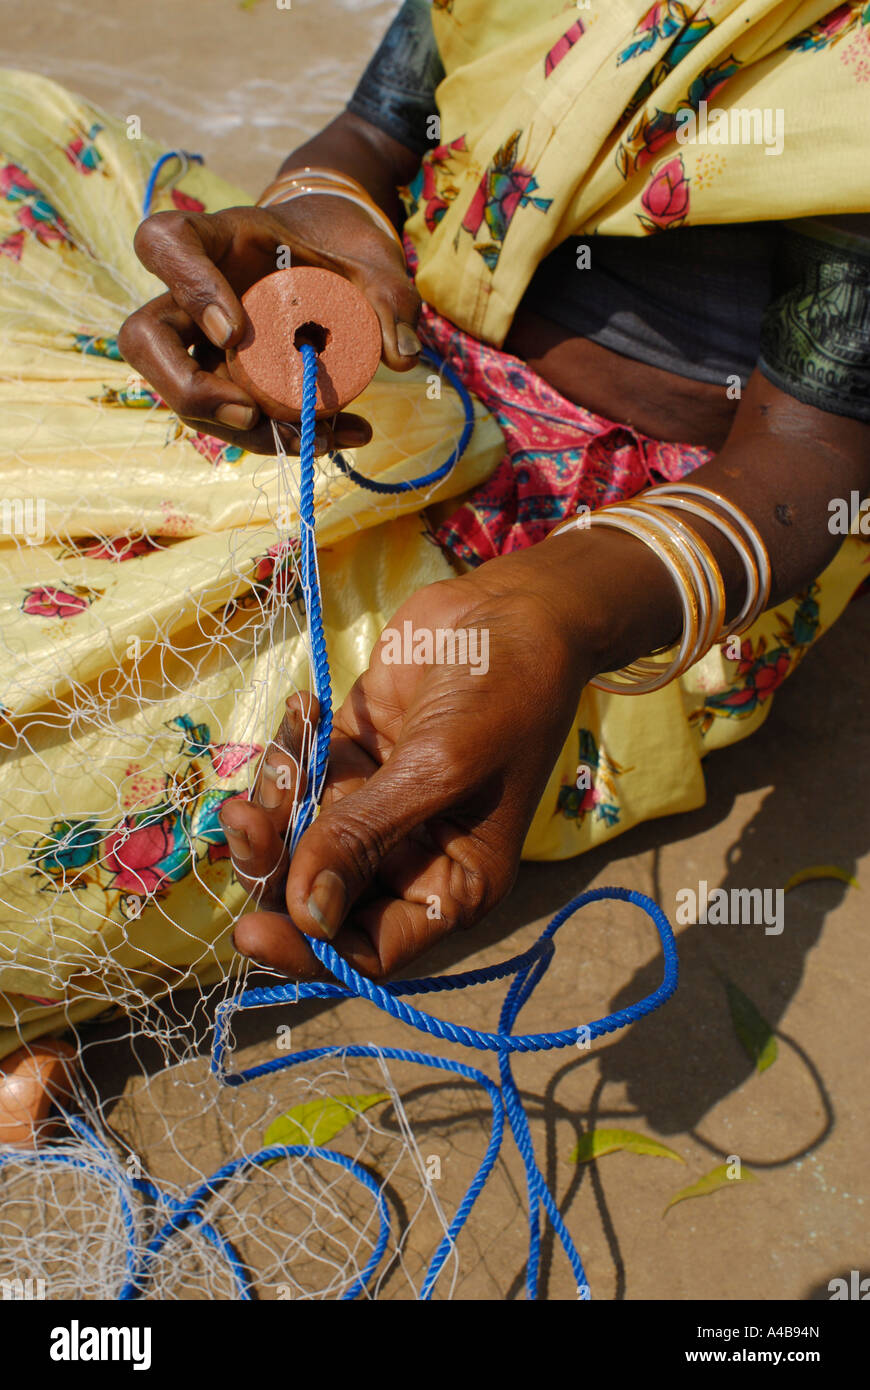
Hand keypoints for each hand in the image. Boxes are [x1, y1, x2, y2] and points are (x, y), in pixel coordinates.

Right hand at [118, 195, 420, 454]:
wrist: (342, 266)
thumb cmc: (348, 255)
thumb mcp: (378, 270)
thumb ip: (393, 303)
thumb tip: (401, 358)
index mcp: (221, 241)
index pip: (165, 244)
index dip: (188, 288)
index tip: (235, 332)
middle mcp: (196, 295)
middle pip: (145, 338)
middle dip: (188, 389)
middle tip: (249, 413)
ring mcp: (203, 343)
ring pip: (183, 394)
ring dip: (240, 432)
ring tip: (312, 438)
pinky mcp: (226, 381)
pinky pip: (232, 419)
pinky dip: (280, 438)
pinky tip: (340, 438)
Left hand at [220, 542, 596, 980]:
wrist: (517, 606)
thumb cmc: (503, 692)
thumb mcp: (439, 769)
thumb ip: (365, 838)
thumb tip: (306, 916)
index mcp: (451, 884)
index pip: (367, 950)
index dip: (308, 948)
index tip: (250, 928)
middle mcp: (410, 856)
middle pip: (316, 895)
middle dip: (273, 863)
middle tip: (242, 819)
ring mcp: (377, 804)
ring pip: (295, 836)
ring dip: (274, 802)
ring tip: (284, 750)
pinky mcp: (353, 756)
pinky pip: (298, 777)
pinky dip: (288, 750)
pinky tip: (305, 707)